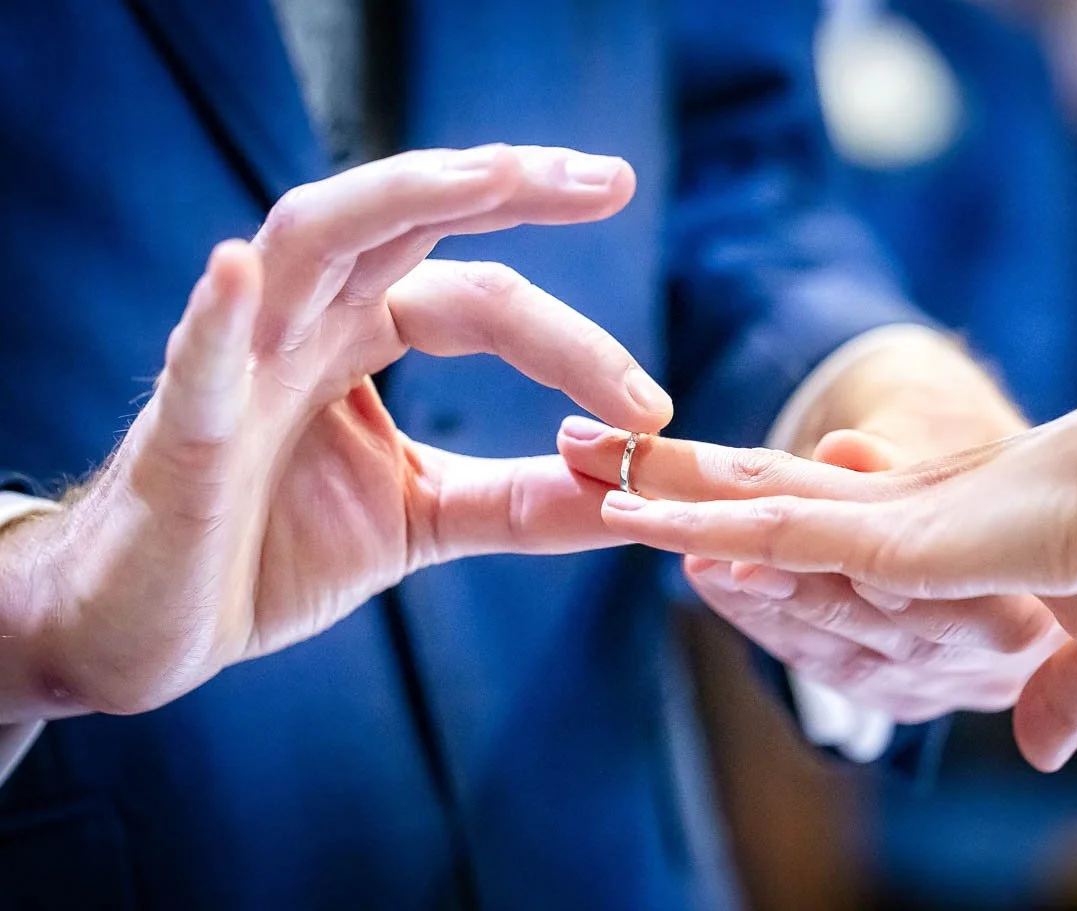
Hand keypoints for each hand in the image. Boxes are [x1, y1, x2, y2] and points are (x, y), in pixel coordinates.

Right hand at [1, 145, 672, 719]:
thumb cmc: (274, 553)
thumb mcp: (423, 519)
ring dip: (399, 199)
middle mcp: (307, 324)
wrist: (160, 626)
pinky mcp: (183, 431)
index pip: (484, 303)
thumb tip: (635, 489)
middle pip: (409, 224)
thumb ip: (519, 499)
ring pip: (309, 240)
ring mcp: (241, 363)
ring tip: (492, 177)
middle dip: (506, 187)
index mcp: (362, 337)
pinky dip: (218, 317)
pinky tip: (240, 272)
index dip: (574, 344)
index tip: (652, 409)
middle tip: (608, 177)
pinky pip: (195, 361)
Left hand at [571, 380, 1076, 771]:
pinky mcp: (900, 545)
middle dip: (660, 483)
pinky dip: (719, 528)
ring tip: (578, 474)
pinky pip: (787, 536)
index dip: (720, 518)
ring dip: (662, 497)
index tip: (655, 511)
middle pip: (748, 500)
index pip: (796, 528)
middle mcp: (891, 526)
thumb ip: (1053, 696)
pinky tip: (651, 525)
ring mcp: (888, 531)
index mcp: (923, 543)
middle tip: (576, 451)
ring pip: (750, 511)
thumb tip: (1041, 750)